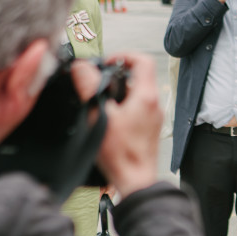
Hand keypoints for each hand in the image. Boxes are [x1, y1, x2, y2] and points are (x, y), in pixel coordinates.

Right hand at [70, 53, 159, 197]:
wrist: (136, 180)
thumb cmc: (121, 153)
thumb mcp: (99, 116)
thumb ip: (90, 89)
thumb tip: (82, 68)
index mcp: (146, 96)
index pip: (142, 60)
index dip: (123, 56)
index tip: (106, 62)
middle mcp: (154, 104)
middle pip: (138, 76)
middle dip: (115, 76)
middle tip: (97, 83)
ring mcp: (153, 116)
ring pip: (136, 93)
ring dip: (117, 93)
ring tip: (98, 103)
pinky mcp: (148, 128)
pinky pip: (136, 108)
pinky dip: (122, 107)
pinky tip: (106, 119)